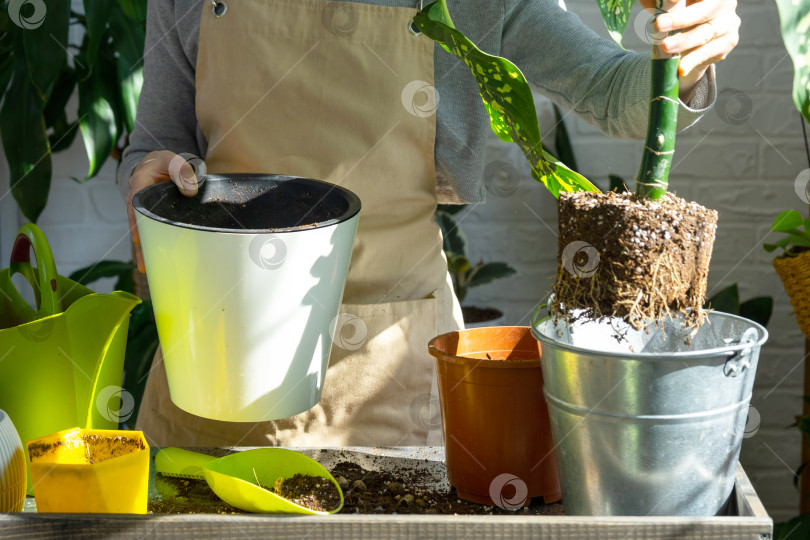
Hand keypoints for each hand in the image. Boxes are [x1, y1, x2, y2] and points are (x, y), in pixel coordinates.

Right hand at [127, 150, 199, 272]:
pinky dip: (153, 245)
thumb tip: (190, 191)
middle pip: (136, 223)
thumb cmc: (167, 162)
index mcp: (140, 183)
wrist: (161, 164)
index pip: (136, 203)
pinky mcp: (153, 217)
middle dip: (140, 244)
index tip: (139, 238)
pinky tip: (156, 262)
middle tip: (144, 264)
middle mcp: (138, 199)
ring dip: (144, 250)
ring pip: (143, 231)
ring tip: (146, 269)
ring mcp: (145, 210)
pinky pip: (151, 232)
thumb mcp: (173, 159)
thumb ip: (181, 171)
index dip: (137, 221)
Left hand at [640, 0, 740, 100]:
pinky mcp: (728, 42)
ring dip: (684, 42)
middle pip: (704, 10)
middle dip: (680, 18)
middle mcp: (725, 3)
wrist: (691, 40)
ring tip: (666, 47)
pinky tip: (681, 68)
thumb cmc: (678, 14)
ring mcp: (729, 22)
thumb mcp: (668, 6)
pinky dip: (693, 60)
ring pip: (706, 33)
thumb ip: (659, 2)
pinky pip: (709, 52)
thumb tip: (644, 1)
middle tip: (659, 24)